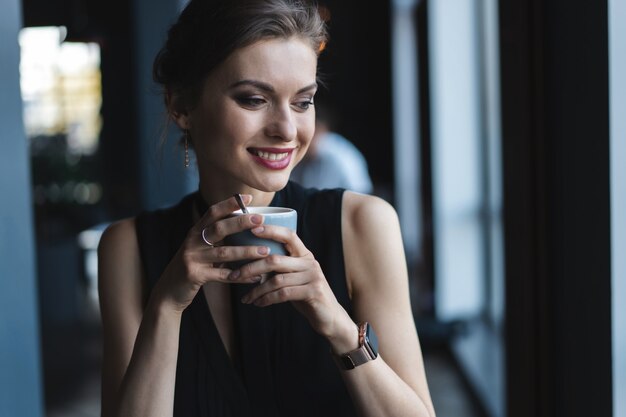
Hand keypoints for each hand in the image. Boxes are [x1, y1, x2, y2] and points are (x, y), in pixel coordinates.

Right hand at [152, 195, 270, 312]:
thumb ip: (216, 239)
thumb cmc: (192, 268)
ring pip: (223, 253)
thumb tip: (244, 227)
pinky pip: (222, 275)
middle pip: (219, 228)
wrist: (168, 293)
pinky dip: (241, 276)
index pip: (212, 212)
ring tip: (265, 251)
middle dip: (241, 222)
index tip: (248, 198)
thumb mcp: (200, 249)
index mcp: (195, 232)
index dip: (230, 204)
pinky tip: (255, 277)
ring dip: (246, 251)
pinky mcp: (194, 275)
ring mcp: (192, 258)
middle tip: (261, 220)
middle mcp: (192, 242)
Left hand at [228, 224, 350, 341]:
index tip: (252, 229)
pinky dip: (267, 299)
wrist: (329, 316)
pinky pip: (283, 294)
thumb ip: (279, 269)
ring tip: (246, 298)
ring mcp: (313, 277)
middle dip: (251, 268)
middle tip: (234, 276)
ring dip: (257, 290)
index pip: (288, 235)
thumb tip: (249, 264)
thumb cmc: (305, 295)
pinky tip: (258, 303)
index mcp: (304, 254)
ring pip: (277, 279)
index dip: (271, 230)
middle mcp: (310, 262)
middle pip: (275, 259)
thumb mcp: (293, 278)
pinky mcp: (313, 292)